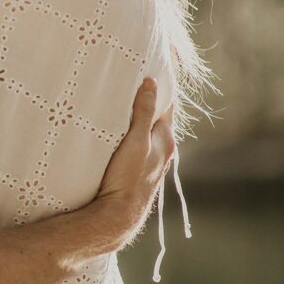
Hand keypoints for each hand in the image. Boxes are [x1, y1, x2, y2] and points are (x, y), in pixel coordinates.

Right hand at [95, 79, 174, 244]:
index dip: (160, 84)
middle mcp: (163, 149)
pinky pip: (138, 142)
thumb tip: (152, 83)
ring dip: (137, 115)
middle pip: (157, 115)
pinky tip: (116, 129)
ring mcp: (151, 160)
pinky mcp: (138, 169)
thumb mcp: (136, 141)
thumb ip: (145, 112)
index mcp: (166, 139)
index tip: (149, 66)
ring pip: (147, 129)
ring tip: (121, 99)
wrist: (117, 216)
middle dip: (146, 97)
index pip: (167, 103)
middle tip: (130, 78)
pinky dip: (131, 131)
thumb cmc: (128, 178)